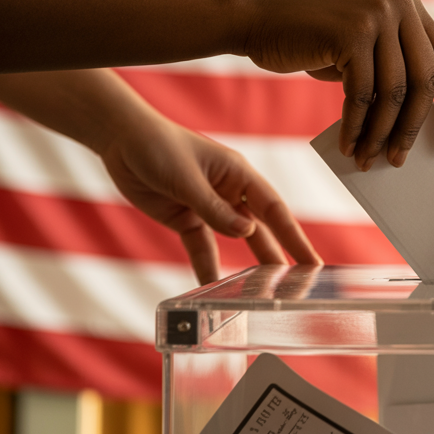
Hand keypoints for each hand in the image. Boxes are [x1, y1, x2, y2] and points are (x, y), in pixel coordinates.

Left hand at [100, 115, 321, 283]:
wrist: (122, 141)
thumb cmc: (159, 147)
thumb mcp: (188, 179)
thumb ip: (215, 209)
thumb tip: (247, 233)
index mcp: (240, 175)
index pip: (275, 210)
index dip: (294, 237)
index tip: (312, 261)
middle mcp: (230, 192)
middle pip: (261, 229)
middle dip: (278, 255)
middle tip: (296, 284)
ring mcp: (209, 207)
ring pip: (234, 241)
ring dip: (247, 265)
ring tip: (262, 292)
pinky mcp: (186, 219)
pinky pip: (202, 247)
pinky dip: (206, 266)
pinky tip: (213, 286)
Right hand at [244, 0, 433, 169]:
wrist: (255, 18)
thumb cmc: (310, 43)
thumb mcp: (361, 51)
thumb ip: (392, 73)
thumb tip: (419, 128)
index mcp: (410, 7)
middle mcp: (399, 5)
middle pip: (424, 81)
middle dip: (414, 128)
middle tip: (400, 160)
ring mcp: (376, 16)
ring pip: (394, 92)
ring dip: (381, 134)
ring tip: (369, 160)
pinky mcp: (350, 33)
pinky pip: (362, 94)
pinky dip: (356, 127)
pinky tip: (349, 147)